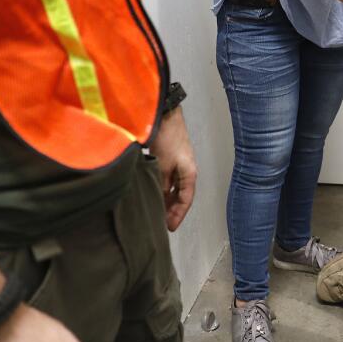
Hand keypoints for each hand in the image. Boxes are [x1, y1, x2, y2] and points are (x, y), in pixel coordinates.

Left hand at [148, 106, 196, 230]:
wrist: (164, 114)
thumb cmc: (167, 136)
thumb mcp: (162, 165)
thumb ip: (162, 184)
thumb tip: (160, 198)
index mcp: (190, 173)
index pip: (186, 200)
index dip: (178, 215)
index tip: (170, 227)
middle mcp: (186, 170)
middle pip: (181, 195)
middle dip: (172, 209)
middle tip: (162, 222)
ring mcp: (179, 164)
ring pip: (173, 187)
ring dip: (166, 199)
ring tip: (156, 209)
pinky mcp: (170, 158)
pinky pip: (168, 179)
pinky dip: (162, 187)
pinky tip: (153, 190)